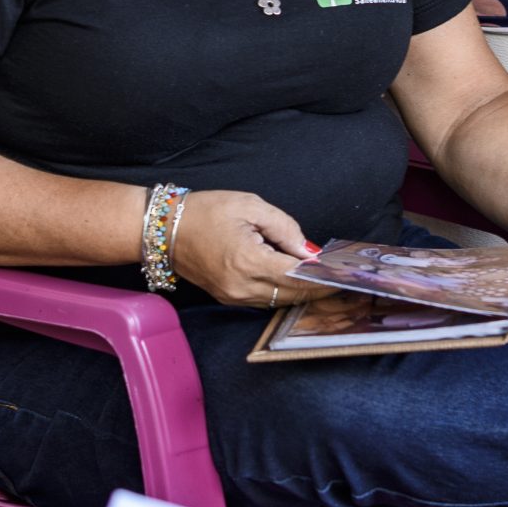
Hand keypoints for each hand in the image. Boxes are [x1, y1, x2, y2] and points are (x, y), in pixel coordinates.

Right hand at [169, 191, 333, 308]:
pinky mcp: (227, 298)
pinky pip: (264, 300)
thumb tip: (308, 251)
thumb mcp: (250, 205)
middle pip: (291, 294)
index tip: (343, 274)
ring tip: (322, 279)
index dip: (322, 277)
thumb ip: (285, 228)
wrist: (165, 229)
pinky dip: (282, 292)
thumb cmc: (205, 211)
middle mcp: (241, 286)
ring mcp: (233, 296)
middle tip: (341, 280)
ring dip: (300, 292)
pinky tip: (294, 280)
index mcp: (247, 261)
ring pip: (279, 301)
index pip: (296, 277)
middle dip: (317, 288)